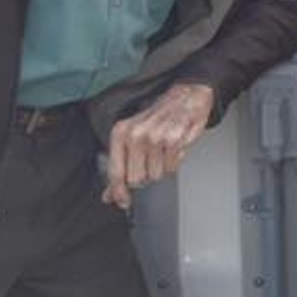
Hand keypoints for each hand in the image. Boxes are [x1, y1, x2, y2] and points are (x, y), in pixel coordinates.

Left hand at [104, 82, 216, 208]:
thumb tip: (110, 195)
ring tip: (163, 150)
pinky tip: (173, 148)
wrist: (186, 96)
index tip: (123, 201)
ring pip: (155, 175)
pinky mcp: (174, 139)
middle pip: (136, 179)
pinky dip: (174, 161)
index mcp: (121, 133)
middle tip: (151, 160)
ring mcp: (155, 136)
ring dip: (161, 167)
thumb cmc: (158, 117)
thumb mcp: (132, 137)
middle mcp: (136, 134)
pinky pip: (172, 167)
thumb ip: (120, 167)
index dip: (119, 191)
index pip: (115, 172)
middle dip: (145, 175)